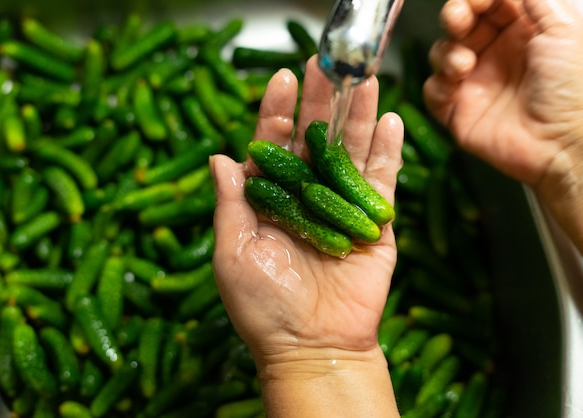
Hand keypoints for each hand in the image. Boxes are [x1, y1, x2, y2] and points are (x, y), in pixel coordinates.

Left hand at [209, 56, 402, 416]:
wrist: (313, 347)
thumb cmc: (264, 306)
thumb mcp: (233, 252)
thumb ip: (230, 203)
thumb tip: (220, 157)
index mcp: (270, 199)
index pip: (274, 144)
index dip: (277, 111)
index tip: (282, 78)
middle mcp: (306, 196)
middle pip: (315, 138)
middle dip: (321, 100)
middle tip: (328, 63)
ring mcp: (342, 207)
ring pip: (352, 151)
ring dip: (358, 115)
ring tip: (364, 78)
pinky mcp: (376, 223)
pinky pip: (384, 181)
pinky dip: (389, 151)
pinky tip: (391, 120)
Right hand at [424, 0, 582, 252]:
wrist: (564, 143)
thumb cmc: (574, 88)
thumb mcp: (563, 27)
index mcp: (524, 32)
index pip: (490, 4)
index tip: (476, 1)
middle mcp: (497, 55)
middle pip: (461, 24)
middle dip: (455, 16)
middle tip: (459, 20)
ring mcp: (476, 83)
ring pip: (442, 53)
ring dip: (447, 52)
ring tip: (464, 64)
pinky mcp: (459, 111)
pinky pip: (433, 91)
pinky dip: (438, 84)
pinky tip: (456, 84)